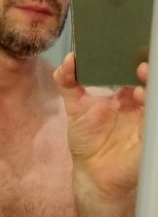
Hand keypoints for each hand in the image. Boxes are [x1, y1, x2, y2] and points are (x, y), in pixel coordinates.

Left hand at [53, 53, 146, 198]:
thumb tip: (68, 59)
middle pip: (152, 79)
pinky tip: (143, 97)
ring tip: (141, 75)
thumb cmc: (87, 141)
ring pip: (156, 96)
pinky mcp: (150, 137)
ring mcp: (148, 120)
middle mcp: (143, 104)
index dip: (138, 55)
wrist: (91, 173)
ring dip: (152, 84)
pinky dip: (151, 109)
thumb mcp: (76, 108)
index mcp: (129, 95)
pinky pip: (154, 121)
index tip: (132, 43)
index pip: (139, 68)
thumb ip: (69, 83)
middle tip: (139, 61)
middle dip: (149, 67)